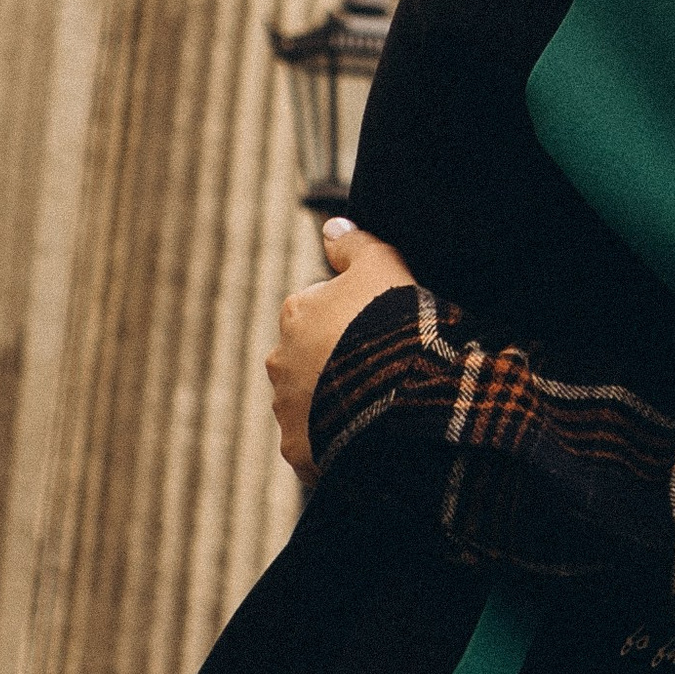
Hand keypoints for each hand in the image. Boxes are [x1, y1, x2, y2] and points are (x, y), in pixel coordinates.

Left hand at [266, 220, 415, 480]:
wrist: (394, 396)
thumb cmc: (389, 323)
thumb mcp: (382, 265)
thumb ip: (354, 243)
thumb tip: (331, 226)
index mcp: (297, 311)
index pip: (318, 305)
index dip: (353, 313)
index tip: (380, 323)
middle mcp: (280, 358)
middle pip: (309, 353)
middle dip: (334, 357)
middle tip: (378, 362)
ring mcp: (287, 407)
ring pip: (309, 397)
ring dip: (333, 397)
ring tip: (376, 399)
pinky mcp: (298, 447)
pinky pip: (316, 439)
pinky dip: (335, 435)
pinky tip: (367, 429)